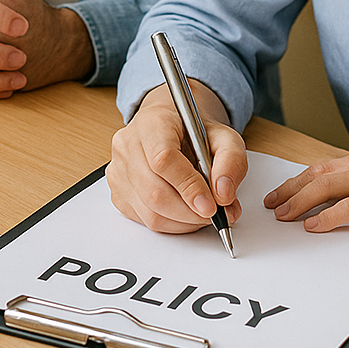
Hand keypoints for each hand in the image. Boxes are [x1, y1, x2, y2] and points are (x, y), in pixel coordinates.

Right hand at [108, 82, 246, 233]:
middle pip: (155, 192)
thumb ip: (231, 162)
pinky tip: (184, 213)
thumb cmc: (194, 133)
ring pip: (150, 212)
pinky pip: (144, 220)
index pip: (163, 159)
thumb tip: (223, 195)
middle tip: (214, 214)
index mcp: (153, 123)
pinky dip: (171, 224)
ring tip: (203, 213)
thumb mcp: (225, 138)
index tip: (211, 205)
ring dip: (184, 222)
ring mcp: (118, 170)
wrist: (172, 130)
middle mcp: (128, 145)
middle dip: (191, 213)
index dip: (188, 187)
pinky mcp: (117, 192)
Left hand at [263, 146, 348, 245]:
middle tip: (270, 204)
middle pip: (317, 175)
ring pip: (327, 187)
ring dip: (300, 202)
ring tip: (283, 215)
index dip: (297, 179)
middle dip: (289, 190)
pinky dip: (328, 216)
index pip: (323, 165)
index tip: (280, 190)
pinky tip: (314, 225)